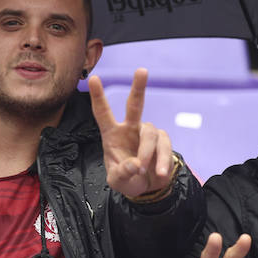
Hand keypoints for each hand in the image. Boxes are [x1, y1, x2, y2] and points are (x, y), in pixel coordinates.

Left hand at [89, 68, 176, 199]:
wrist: (147, 187)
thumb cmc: (127, 179)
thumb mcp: (117, 181)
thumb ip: (122, 174)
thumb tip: (135, 164)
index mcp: (112, 134)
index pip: (103, 113)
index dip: (98, 96)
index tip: (93, 78)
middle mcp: (130, 129)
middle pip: (135, 105)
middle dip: (138, 87)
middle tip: (142, 70)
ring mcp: (147, 133)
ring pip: (150, 134)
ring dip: (147, 153)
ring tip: (144, 171)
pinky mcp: (163, 141)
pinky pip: (164, 146)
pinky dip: (162, 161)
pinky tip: (159, 173)